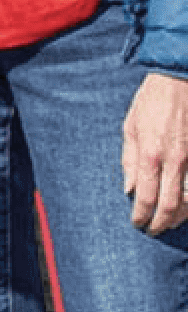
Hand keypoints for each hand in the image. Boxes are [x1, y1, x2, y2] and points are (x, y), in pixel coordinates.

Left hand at [121, 68, 187, 235]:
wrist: (180, 81)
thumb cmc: (151, 101)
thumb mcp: (130, 126)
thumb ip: (129, 158)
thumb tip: (129, 188)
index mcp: (150, 153)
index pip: (146, 196)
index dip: (141, 215)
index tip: (137, 223)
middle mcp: (174, 160)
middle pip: (170, 205)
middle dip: (161, 223)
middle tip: (153, 230)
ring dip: (180, 217)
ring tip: (170, 223)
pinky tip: (186, 206)